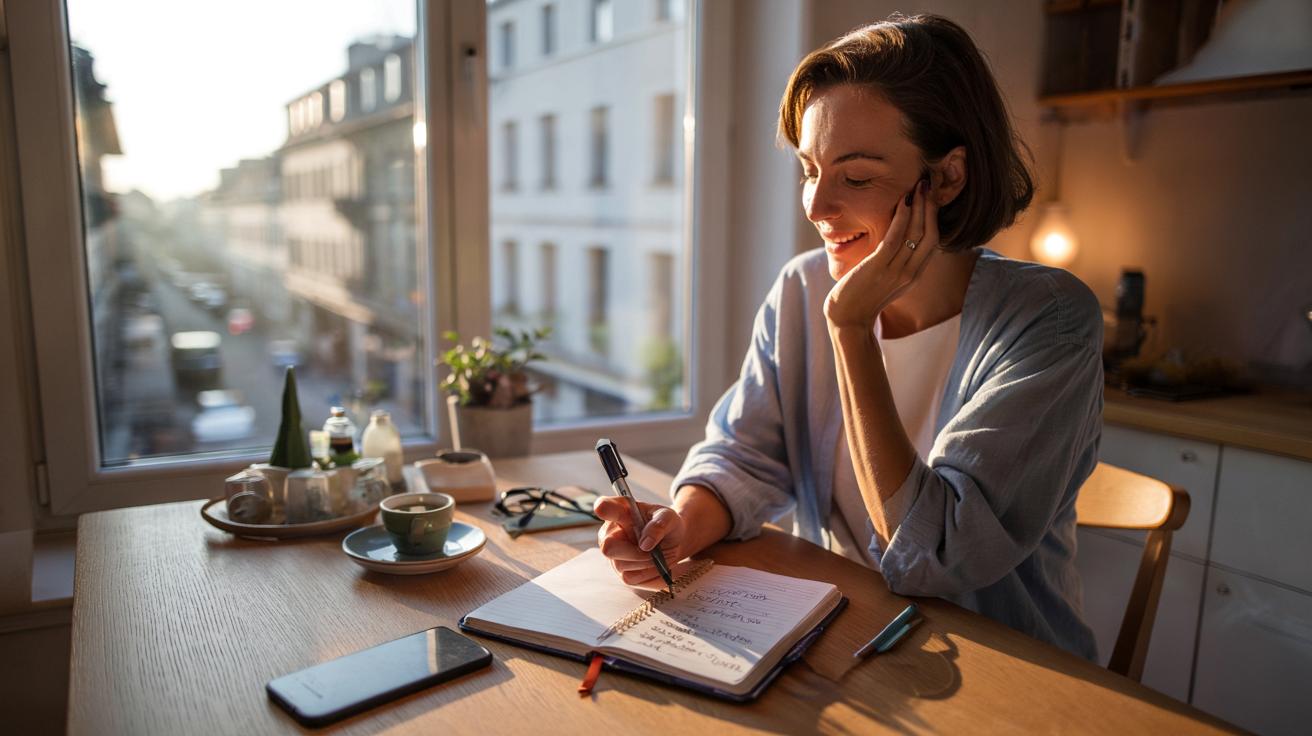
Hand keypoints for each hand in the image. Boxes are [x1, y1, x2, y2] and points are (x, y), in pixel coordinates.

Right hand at [594, 497, 686, 584]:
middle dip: (635, 552)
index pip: (604, 507)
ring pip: (623, 566)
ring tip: (660, 555)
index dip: (602, 509)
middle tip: (654, 549)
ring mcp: (614, 556)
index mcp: (619, 511)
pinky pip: (633, 578)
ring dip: (647, 563)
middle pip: (608, 548)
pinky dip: (651, 574)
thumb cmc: (667, 525)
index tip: (602, 510)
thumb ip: (659, 525)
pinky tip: (659, 566)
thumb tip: (645, 544)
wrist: (675, 543)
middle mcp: (610, 534)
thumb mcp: (669, 518)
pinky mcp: (623, 574)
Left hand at [824, 177, 939, 327]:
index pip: (933, 241)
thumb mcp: (886, 279)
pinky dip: (901, 218)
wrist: (848, 319)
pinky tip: (902, 202)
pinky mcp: (879, 267)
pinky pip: (895, 238)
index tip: (931, 197)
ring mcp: (896, 271)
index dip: (934, 217)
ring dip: (918, 206)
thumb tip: (895, 240)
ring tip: (918, 186)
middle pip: (930, 233)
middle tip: (927, 184)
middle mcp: (911, 272)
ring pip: (916, 233)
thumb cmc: (862, 297)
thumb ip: (895, 261)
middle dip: (930, 206)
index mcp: (914, 274)